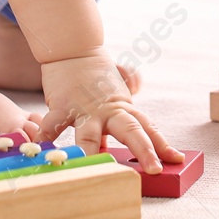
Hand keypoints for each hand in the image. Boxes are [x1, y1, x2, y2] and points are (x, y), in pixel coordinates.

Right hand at [32, 52, 183, 172]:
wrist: (73, 48)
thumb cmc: (95, 75)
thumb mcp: (115, 92)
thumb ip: (125, 106)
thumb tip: (137, 102)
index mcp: (124, 109)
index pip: (147, 128)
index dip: (161, 144)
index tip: (176, 159)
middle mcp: (109, 110)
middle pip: (131, 131)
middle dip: (144, 151)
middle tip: (155, 169)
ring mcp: (85, 109)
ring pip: (90, 134)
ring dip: (93, 152)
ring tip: (97, 170)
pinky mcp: (63, 106)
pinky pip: (54, 125)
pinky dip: (46, 137)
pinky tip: (42, 151)